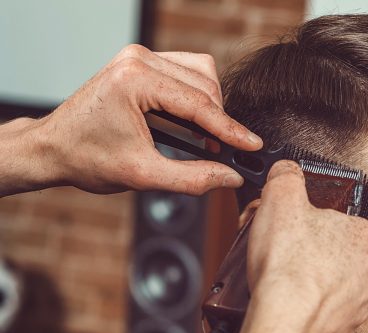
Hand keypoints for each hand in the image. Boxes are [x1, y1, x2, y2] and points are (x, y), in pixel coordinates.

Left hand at [6, 46, 261, 195]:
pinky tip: (194, 123)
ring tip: (210, 139)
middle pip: (205, 83)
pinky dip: (197, 98)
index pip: (199, 104)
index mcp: (136, 81)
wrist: (55, 148)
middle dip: (220, 119)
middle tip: (225, 152)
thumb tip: (229, 177)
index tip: (252, 145)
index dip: (231, 129)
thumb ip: (192, 178)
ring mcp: (139, 59)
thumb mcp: (143, 175)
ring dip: (211, 106)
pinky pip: (185, 73)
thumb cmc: (87, 158)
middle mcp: (139, 60)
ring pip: (200, 74)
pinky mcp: (140, 65)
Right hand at [246, 160, 367, 332]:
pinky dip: (307, 309)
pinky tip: (289, 304)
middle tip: (285, 253)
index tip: (295, 229)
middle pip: (336, 254)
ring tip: (284, 280)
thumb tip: (287, 171)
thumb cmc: (289, 267)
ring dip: (309, 281)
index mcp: (367, 238)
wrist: (284, 323)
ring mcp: (358, 307)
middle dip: (310, 252)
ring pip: (331, 286)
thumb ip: (287, 176)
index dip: (311, 222)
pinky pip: (323, 314)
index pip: (341, 221)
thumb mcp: (281, 198)